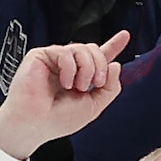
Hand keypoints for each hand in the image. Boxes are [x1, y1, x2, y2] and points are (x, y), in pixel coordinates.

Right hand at [0, 38, 124, 157]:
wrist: (35, 124)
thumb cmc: (58, 119)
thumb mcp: (94, 106)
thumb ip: (110, 87)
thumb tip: (115, 65)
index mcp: (81, 77)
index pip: (99, 58)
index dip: (113, 46)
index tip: (125, 35)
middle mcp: (68, 66)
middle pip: (94, 50)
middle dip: (100, 65)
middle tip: (95, 83)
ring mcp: (55, 60)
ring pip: (83, 48)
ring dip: (87, 68)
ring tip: (77, 86)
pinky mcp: (40, 56)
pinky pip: (65, 51)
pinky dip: (69, 68)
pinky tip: (64, 82)